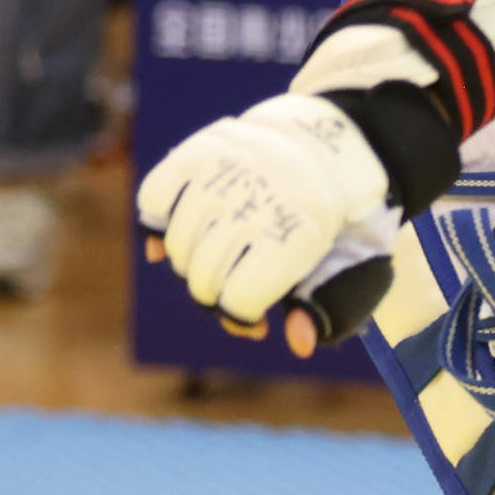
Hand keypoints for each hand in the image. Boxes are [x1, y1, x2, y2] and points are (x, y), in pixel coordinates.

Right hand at [136, 89, 391, 328]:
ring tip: (210, 251)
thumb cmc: (320, 225)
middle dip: (210, 292)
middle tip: (228, 281)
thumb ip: (317, 309)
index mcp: (300, 235)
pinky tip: (179, 224)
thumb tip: (300, 345)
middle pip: (201, 277)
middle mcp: (259, 201)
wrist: (323, 150)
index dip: (240, 315)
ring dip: (185, 259)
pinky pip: (153, 198)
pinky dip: (158, 218)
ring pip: (176, 243)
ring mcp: (226, 173)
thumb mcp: (341, 268)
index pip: (239, 299)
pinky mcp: (200, 150)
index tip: (254, 311)